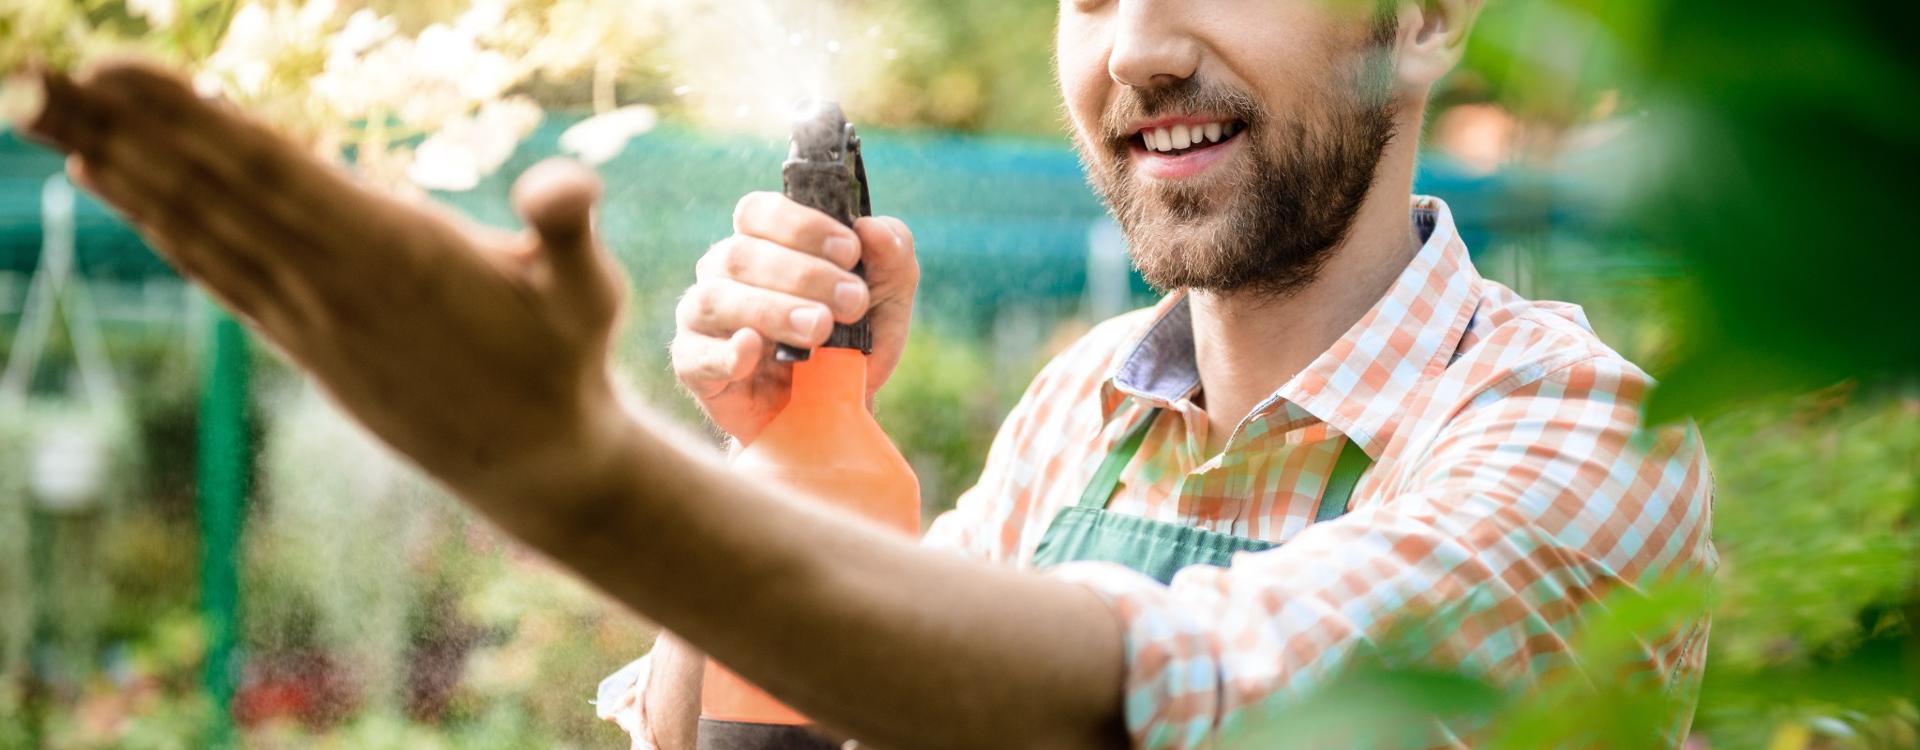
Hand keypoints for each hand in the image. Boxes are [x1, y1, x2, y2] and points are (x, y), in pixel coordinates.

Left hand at [18, 60, 630, 516]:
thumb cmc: (565, 361)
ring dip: (113, 164)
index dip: (188, 119)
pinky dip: (152, 220)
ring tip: (42, 110)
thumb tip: (566, 184)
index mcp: (391, 253)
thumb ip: (569, 233)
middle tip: (32, 73)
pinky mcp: (300, 338)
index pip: (271, 173)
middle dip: (119, 129)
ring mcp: (306, 314)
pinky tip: (105, 181)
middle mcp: (330, 283)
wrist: (533, 466)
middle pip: (208, 191)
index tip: (114, 68)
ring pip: (194, 227)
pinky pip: (211, 266)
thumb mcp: (589, 294)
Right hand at [671, 192, 917, 442]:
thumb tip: (872, 227)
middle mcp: (723, 272)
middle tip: (852, 302)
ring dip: (773, 309)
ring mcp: (701, 318)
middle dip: (804, 275)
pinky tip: (754, 350)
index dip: (802, 225)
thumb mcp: (887, 300)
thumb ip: (891, 257)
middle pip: (743, 254)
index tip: (850, 251)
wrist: (833, 416)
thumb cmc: (851, 344)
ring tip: (820, 329)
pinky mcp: (692, 365)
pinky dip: (726, 352)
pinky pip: (696, 354)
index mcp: (762, 242)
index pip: (758, 211)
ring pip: (718, 298)